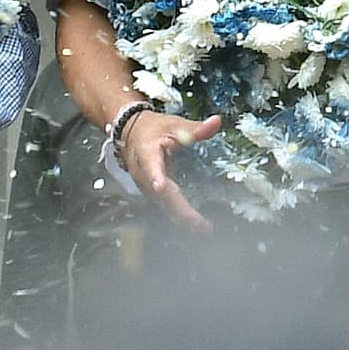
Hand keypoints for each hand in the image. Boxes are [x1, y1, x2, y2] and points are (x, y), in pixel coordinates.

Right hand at [114, 102, 220, 228]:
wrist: (132, 134)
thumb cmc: (154, 129)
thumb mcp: (175, 125)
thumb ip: (196, 128)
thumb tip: (216, 122)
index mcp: (147, 153)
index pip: (151, 166)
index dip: (156, 177)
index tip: (161, 187)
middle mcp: (143, 174)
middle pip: (160, 194)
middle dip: (179, 209)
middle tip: (198, 222)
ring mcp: (146, 186)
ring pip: (162, 204)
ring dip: (180, 217)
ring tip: (201, 227)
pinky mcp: (151, 192)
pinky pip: (164, 206)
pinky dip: (178, 215)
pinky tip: (194, 224)